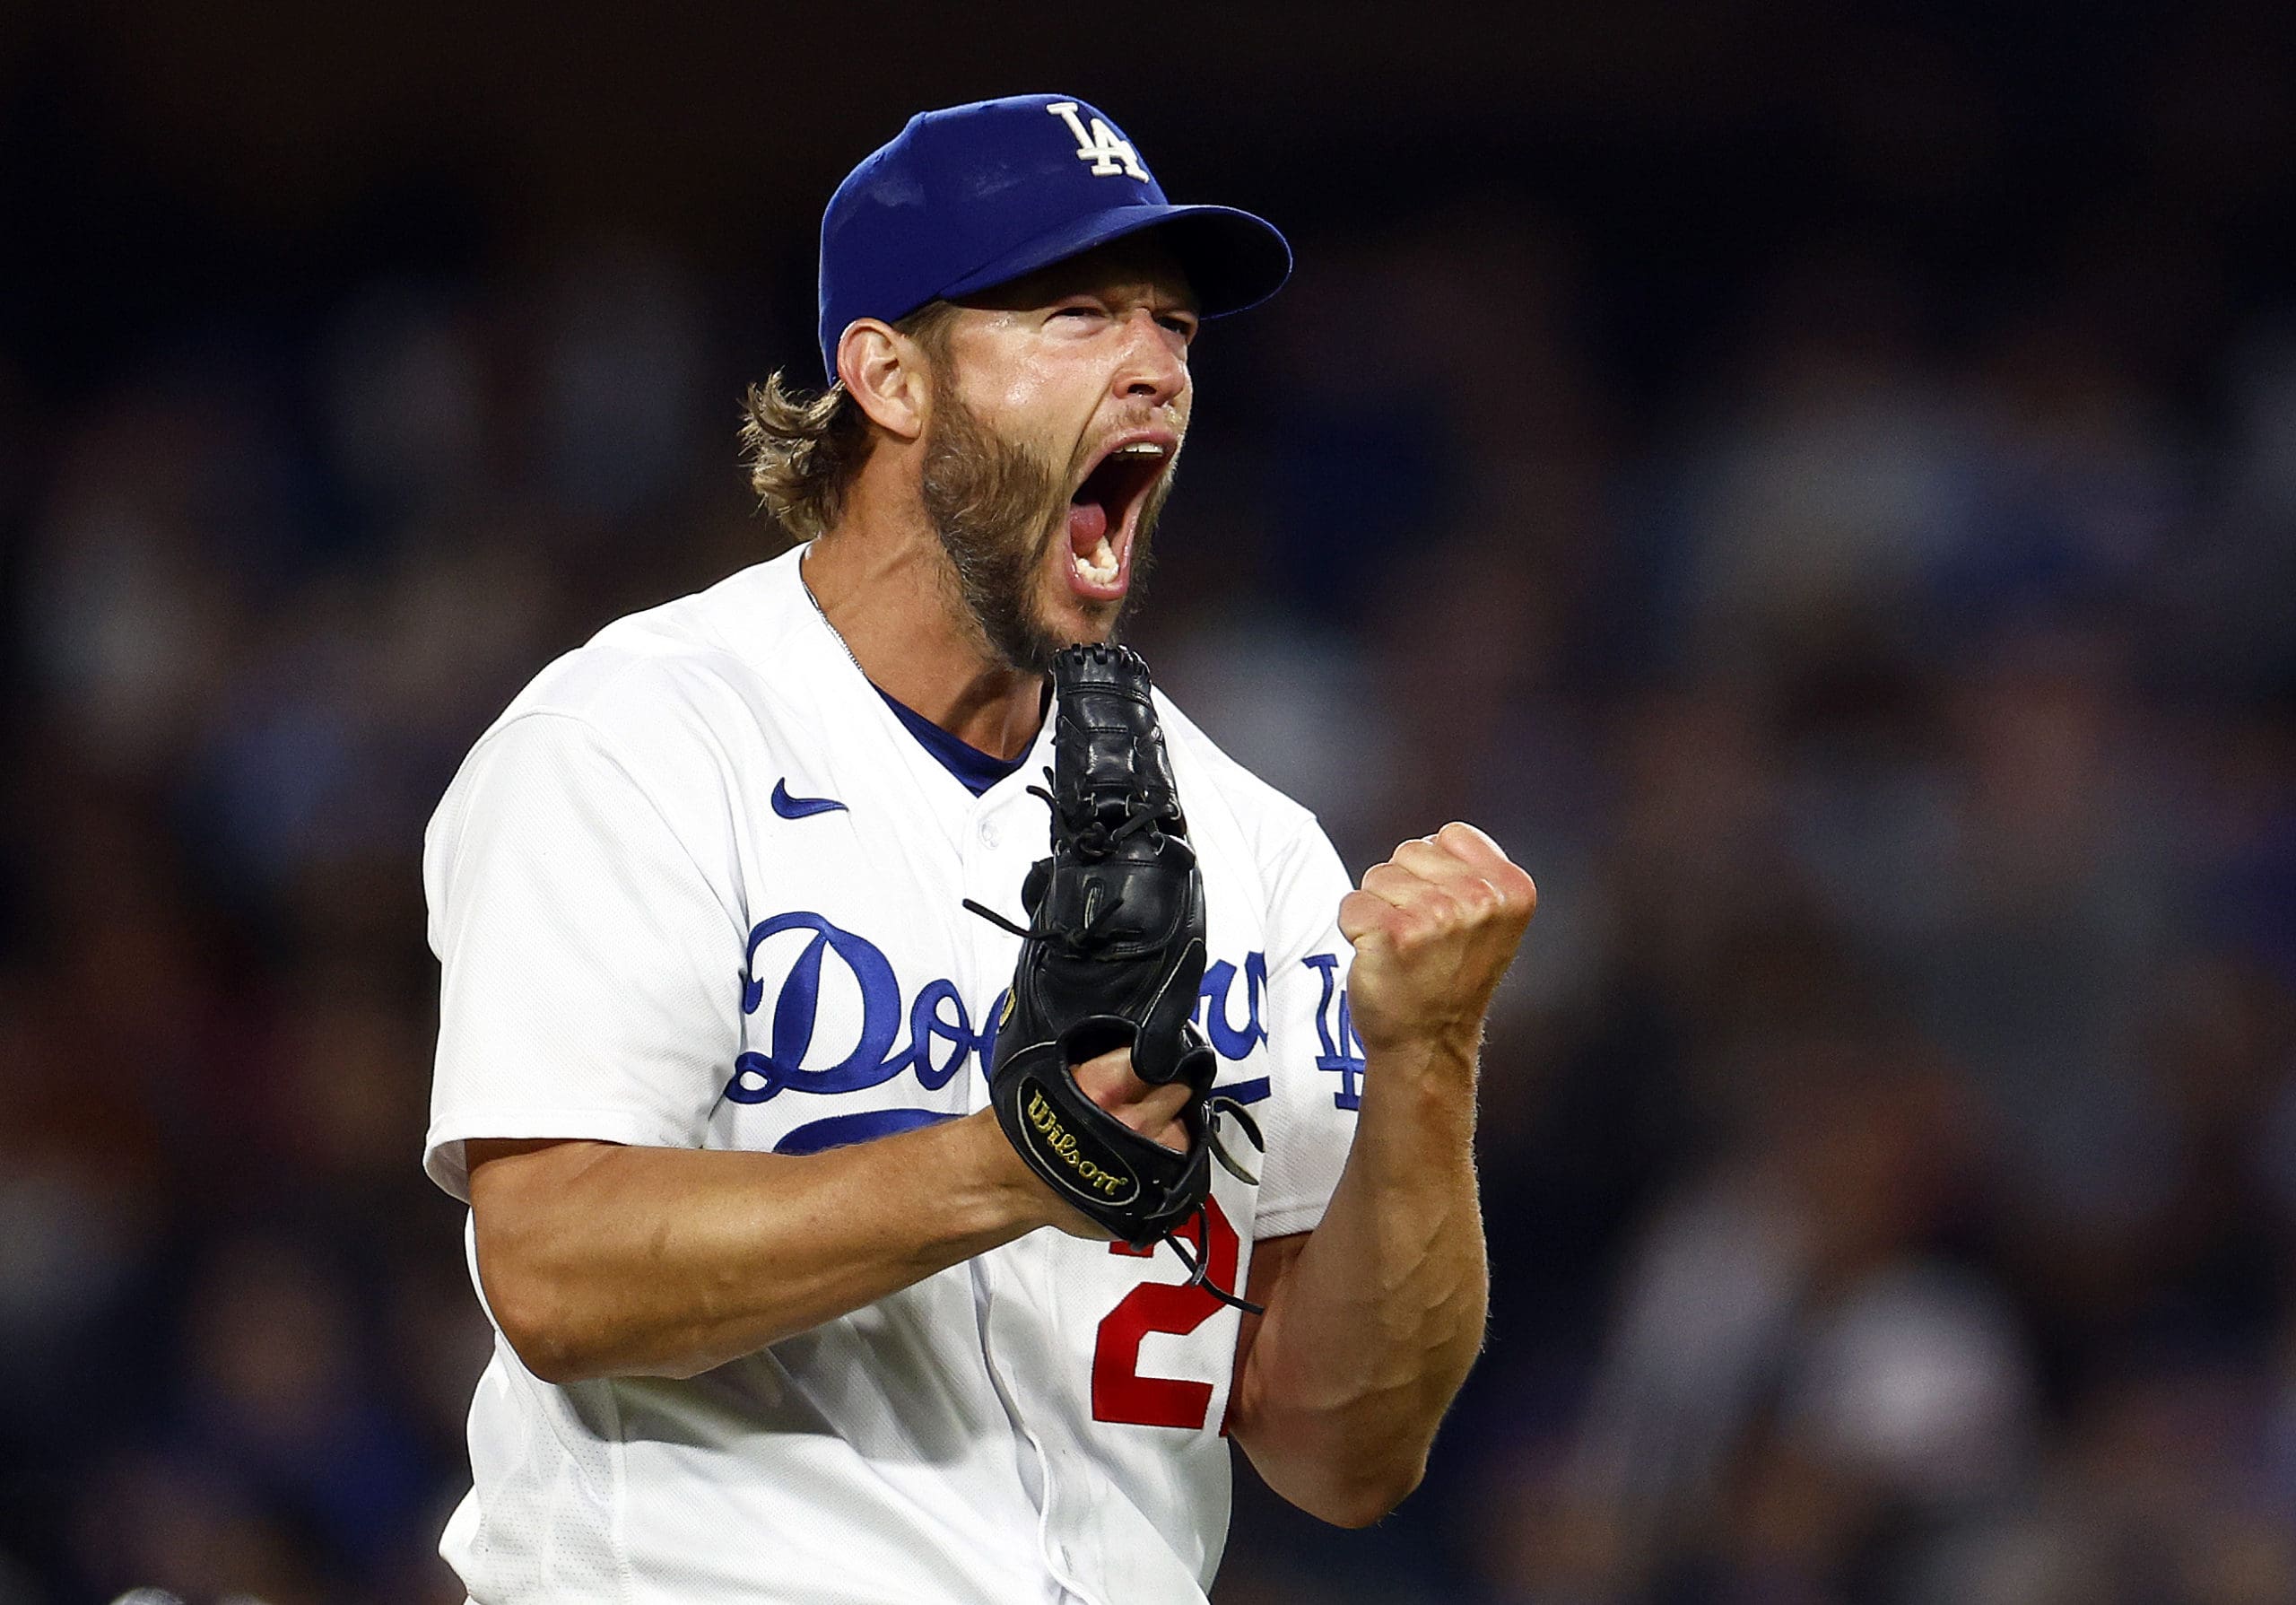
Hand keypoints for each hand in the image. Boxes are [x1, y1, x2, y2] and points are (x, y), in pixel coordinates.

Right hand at [1035, 1046, 1191, 1238]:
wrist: (1008, 1180)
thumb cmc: (1024, 1129)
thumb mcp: (1054, 1068)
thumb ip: (1103, 1055)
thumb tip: (1136, 1039)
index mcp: (1107, 1086)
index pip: (1163, 1055)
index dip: (1162, 1055)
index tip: (1159, 1057)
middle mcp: (1132, 1124)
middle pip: (1179, 1091)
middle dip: (1166, 1088)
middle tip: (1145, 1092)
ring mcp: (1148, 1163)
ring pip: (1184, 1128)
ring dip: (1169, 1124)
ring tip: (1139, 1127)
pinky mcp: (1155, 1195)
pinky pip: (1179, 1165)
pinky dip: (1166, 1157)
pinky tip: (1141, 1154)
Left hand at [1338, 822, 1536, 1063]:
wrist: (1429, 1044)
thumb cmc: (1451, 976)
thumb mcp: (1489, 919)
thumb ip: (1472, 873)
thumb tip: (1434, 839)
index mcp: (1512, 889)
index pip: (1449, 836)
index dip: (1435, 872)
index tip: (1447, 914)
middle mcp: (1480, 899)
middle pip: (1409, 851)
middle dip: (1405, 888)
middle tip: (1422, 939)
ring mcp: (1437, 916)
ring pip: (1378, 876)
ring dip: (1380, 910)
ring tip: (1404, 950)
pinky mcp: (1392, 935)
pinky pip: (1351, 905)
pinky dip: (1354, 929)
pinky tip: (1379, 958)